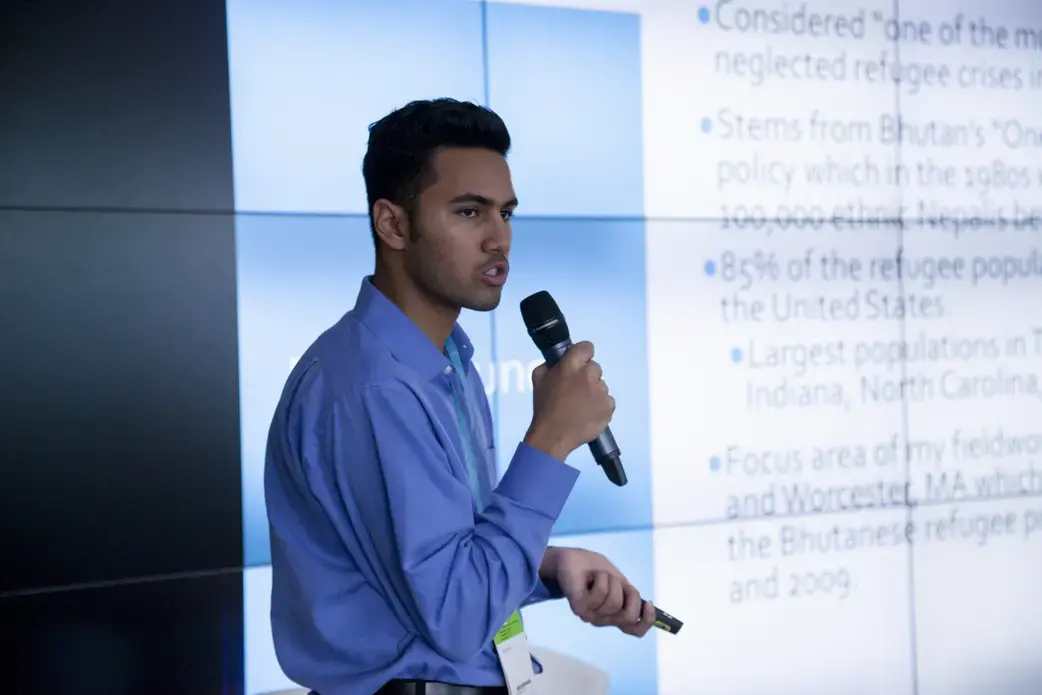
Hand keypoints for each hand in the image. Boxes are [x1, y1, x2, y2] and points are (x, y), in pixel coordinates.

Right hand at [524, 341, 614, 460]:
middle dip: (587, 376)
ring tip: (581, 406)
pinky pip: (607, 401)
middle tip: (576, 390)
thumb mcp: (538, 379)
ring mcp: (601, 390)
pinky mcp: (609, 406)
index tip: (578, 363)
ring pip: (601, 386)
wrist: (554, 435)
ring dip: (593, 392)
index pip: (587, 347)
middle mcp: (589, 374)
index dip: (583, 355)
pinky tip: (588, 414)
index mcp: (571, 365)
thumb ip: (549, 365)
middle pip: (595, 367)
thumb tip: (558, 362)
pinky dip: (600, 406)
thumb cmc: (545, 407)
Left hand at [545, 547, 654, 637]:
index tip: (649, 603)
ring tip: (600, 575)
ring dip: (611, 581)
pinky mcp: (579, 607)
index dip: (647, 620)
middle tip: (619, 580)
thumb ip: (631, 597)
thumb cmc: (597, 570)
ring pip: (615, 603)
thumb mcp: (621, 583)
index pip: (636, 630)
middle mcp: (603, 619)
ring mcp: (590, 615)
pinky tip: (590, 576)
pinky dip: (600, 578)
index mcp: (614, 616)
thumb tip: (649, 608)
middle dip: (630, 594)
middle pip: (629, 616)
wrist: (573, 558)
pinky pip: (601, 593)